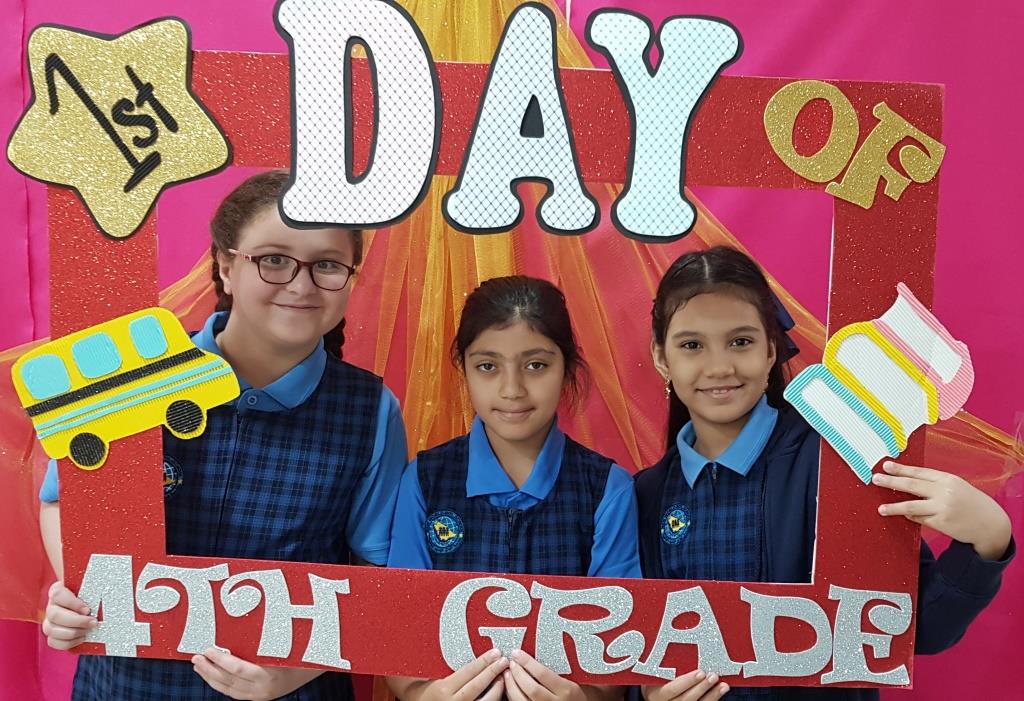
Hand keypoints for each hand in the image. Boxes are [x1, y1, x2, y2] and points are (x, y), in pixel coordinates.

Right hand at [42, 580, 95, 649]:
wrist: (93, 608)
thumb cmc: (94, 595)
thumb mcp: (93, 587)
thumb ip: (93, 582)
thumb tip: (101, 580)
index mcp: (58, 590)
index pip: (58, 594)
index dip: (72, 603)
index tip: (88, 609)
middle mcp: (51, 606)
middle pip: (54, 615)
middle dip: (76, 621)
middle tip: (93, 622)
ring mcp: (49, 621)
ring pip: (50, 629)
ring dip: (73, 632)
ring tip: (88, 630)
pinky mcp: (52, 635)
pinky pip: (53, 642)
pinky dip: (68, 642)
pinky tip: (82, 637)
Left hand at [192, 647, 322, 699]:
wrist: (311, 670)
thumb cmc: (299, 652)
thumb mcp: (284, 644)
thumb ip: (263, 641)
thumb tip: (242, 621)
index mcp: (269, 674)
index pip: (238, 668)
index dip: (220, 659)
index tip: (208, 649)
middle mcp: (262, 689)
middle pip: (228, 680)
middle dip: (209, 669)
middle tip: (196, 657)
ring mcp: (259, 695)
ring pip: (228, 689)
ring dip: (210, 676)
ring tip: (198, 665)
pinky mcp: (257, 698)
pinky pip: (234, 692)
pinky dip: (220, 683)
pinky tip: (212, 674)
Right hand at [392, 648, 508, 700]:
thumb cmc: (426, 689)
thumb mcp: (433, 675)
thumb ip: (448, 665)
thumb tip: (463, 644)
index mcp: (443, 689)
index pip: (468, 672)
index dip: (483, 661)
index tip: (495, 652)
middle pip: (478, 686)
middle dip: (493, 671)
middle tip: (504, 660)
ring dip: (497, 687)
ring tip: (504, 675)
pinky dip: (494, 698)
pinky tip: (499, 690)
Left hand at [503, 649, 589, 700]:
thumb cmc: (579, 693)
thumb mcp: (576, 679)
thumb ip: (562, 668)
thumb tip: (545, 645)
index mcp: (567, 690)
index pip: (543, 674)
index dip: (527, 663)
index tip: (517, 653)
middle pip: (530, 688)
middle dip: (517, 673)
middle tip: (511, 662)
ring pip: (522, 700)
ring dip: (511, 686)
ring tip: (507, 674)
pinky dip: (512, 696)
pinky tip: (510, 688)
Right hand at [642, 670, 729, 700]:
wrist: (652, 696)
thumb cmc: (653, 679)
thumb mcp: (652, 674)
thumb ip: (664, 668)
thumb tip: (681, 650)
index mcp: (656, 694)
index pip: (672, 689)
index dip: (687, 682)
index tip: (700, 672)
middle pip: (686, 699)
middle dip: (702, 687)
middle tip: (713, 676)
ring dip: (712, 696)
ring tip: (723, 686)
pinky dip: (712, 700)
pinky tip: (719, 692)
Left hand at [874, 461, 1011, 559]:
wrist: (990, 524)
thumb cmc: (969, 502)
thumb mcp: (955, 486)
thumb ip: (934, 484)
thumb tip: (906, 481)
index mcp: (947, 479)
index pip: (919, 472)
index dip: (901, 468)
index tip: (885, 465)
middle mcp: (944, 492)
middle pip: (911, 485)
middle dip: (891, 481)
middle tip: (875, 479)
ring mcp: (942, 508)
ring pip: (911, 506)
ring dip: (894, 507)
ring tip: (881, 509)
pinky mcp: (941, 523)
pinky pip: (920, 519)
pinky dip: (912, 517)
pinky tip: (907, 515)